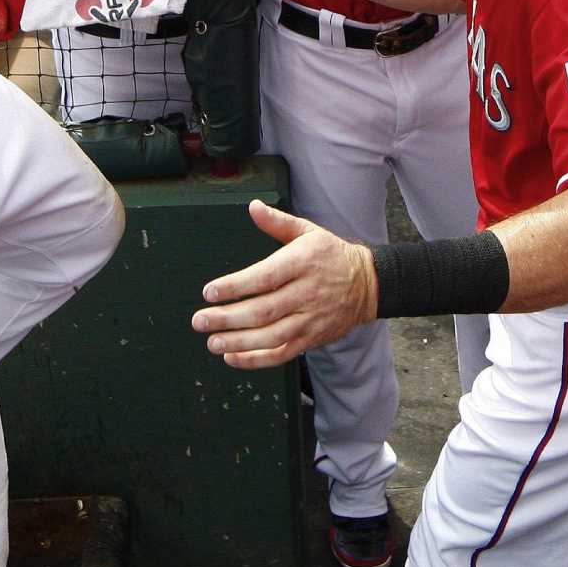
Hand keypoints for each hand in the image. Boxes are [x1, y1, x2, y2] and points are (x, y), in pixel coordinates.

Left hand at [191, 201, 377, 368]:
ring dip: (238, 341)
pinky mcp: (311, 339)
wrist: (367, 284)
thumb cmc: (331, 256)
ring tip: (212, 341)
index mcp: (303, 263)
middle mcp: (307, 293)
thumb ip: (278, 222)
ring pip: (271, 336)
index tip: (211, 291)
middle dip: (228, 318)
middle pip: (263, 310)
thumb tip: (253, 207)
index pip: (266, 277)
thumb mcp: (309, 232)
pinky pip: (281, 354)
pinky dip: (256, 359)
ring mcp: (310, 319)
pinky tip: (233, 356)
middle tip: (200, 320)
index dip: (236, 286)